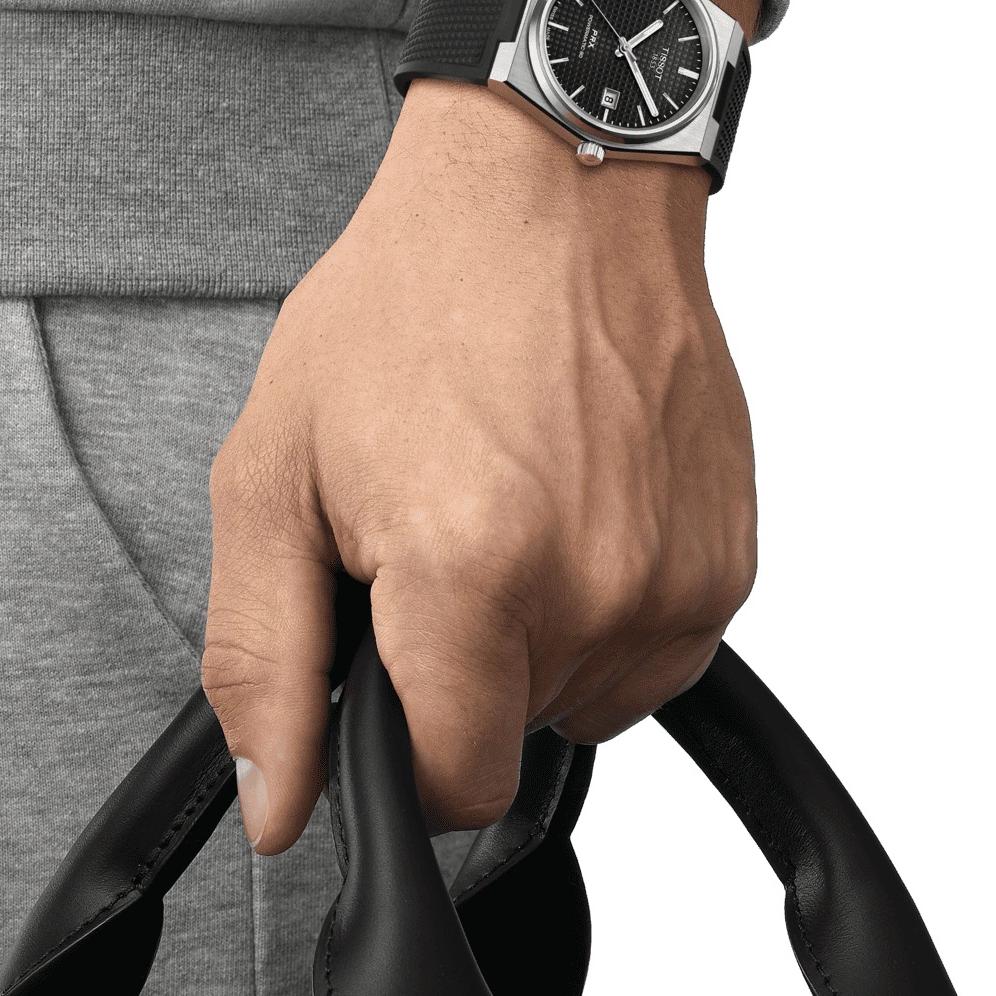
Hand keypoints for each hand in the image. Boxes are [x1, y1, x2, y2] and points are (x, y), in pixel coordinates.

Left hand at [202, 0, 762, 851]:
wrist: (553, 192)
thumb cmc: (415, 299)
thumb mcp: (276, 469)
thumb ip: (264, 657)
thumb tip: (277, 803)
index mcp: (472, 571)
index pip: (449, 787)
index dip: (397, 746)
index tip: (386, 666)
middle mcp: (596, 588)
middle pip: (515, 737)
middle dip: (459, 667)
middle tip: (437, 534)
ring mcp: (679, 576)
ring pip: (589, 701)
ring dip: (539, 638)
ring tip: (511, 504)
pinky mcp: (730, 558)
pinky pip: (654, 647)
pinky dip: (605, 601)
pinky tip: (572, 499)